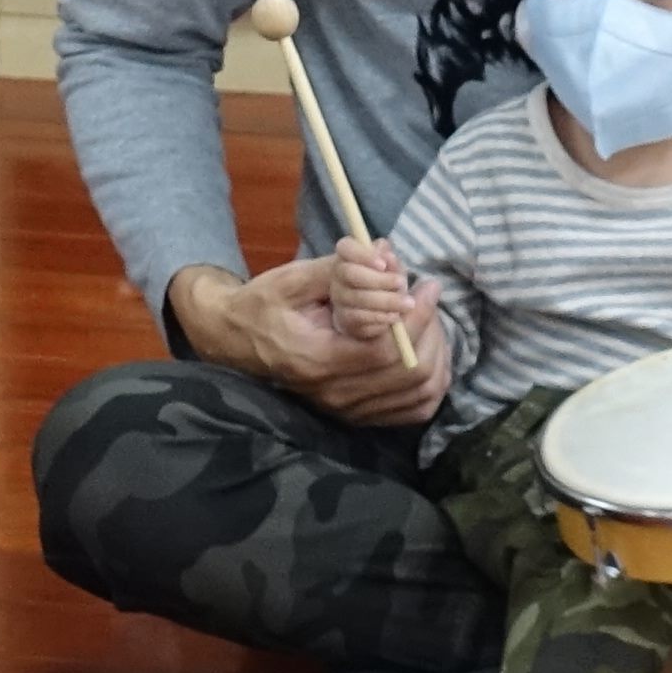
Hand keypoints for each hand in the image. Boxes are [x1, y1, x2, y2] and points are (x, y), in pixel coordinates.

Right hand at [177, 255, 446, 429]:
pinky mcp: (356, 416)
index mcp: (318, 360)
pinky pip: (411, 410)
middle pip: (409, 374)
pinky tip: (428, 351)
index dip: (416, 318)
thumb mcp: (294, 278)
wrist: (235, 340)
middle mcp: (334, 394)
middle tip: (429, 296)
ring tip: (430, 320)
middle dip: (431, 330)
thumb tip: (387, 257)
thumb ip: (343, 270)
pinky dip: (430, 383)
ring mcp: (346, 410)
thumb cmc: (264, 304)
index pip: (386, 350)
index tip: (424, 287)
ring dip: (436, 355)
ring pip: (418, 395)